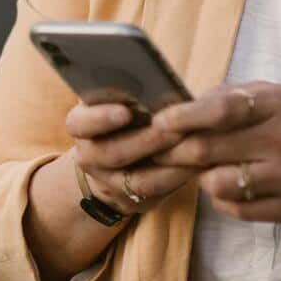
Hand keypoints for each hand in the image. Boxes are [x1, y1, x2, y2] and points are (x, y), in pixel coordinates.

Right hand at [64, 102, 193, 214]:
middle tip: (175, 128)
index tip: (126, 111)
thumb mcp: (121, 100)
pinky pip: (157, 194)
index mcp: (83, 124)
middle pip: (112, 153)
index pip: (80, 123)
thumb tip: (156, 80)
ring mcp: (108, 182)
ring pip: (138, 179)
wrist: (119, 159)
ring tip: (195, 145)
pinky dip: (179, 177)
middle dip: (147, 140)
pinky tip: (200, 163)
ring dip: (169, 162)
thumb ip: (132, 93)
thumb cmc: (130, 115)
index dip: (100, 118)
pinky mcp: (132, 201)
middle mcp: (89, 155)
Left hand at [149, 83, 280, 222]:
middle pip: (208, 150)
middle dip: (175, 152)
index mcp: (277, 105)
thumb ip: (233, 98)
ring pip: (218, 184)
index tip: (159, 123)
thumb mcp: (279, 98)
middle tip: (161, 152)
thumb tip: (183, 105)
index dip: (183, 117)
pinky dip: (222, 201)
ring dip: (201, 179)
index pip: (220, 109)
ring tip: (204, 171)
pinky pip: (237, 210)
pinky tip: (228, 189)